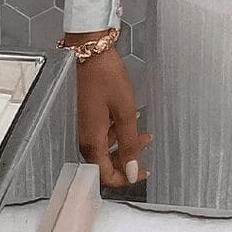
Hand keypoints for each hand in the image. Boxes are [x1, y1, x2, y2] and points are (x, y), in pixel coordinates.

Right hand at [74, 46, 151, 189]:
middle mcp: (85, 139)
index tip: (143, 172)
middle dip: (128, 159)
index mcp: (92, 142)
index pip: (105, 176)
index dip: (125, 179)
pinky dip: (116, 132)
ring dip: (125, 144)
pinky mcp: (86, 116)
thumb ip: (129, 143)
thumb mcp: (125, 110)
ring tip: (143, 131)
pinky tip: (127, 120)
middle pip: (105, 164)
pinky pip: (101, 135)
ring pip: (105, 148)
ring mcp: (84, 127)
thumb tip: (131, 172)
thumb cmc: (106, 77)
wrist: (90, 53)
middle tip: (146, 145)